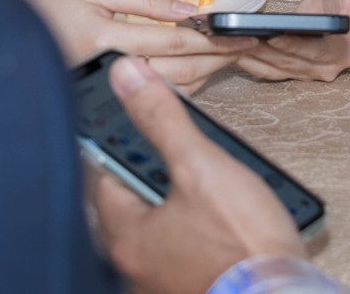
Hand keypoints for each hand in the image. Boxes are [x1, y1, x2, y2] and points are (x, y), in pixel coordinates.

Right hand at [26, 0, 255, 94]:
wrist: (10, 45)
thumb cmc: (51, 11)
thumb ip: (141, 0)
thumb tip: (184, 10)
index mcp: (107, 39)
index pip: (172, 42)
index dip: (210, 39)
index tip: (238, 36)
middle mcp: (112, 71)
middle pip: (179, 71)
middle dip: (216, 59)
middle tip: (244, 48)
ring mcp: (111, 92)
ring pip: (171, 90)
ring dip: (205, 74)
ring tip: (229, 58)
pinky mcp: (111, 102)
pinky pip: (155, 98)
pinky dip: (184, 86)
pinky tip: (199, 72)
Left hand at [93, 56, 306, 293]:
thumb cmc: (244, 246)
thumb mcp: (200, 166)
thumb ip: (161, 119)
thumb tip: (126, 78)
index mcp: (124, 237)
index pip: (106, 175)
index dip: (129, 143)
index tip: (146, 126)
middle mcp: (136, 266)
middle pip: (137, 200)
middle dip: (163, 174)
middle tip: (193, 160)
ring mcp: (165, 281)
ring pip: (166, 224)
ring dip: (187, 202)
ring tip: (220, 189)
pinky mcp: (195, 287)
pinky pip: (189, 248)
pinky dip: (203, 230)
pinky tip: (230, 219)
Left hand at [235, 0, 349, 82]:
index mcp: (348, 50)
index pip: (317, 52)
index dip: (294, 45)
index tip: (272, 34)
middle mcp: (329, 67)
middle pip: (291, 62)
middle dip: (263, 51)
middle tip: (237, 38)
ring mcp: (310, 71)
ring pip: (276, 68)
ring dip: (250, 58)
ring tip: (226, 43)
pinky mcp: (294, 69)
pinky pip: (269, 69)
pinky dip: (249, 62)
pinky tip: (228, 50)